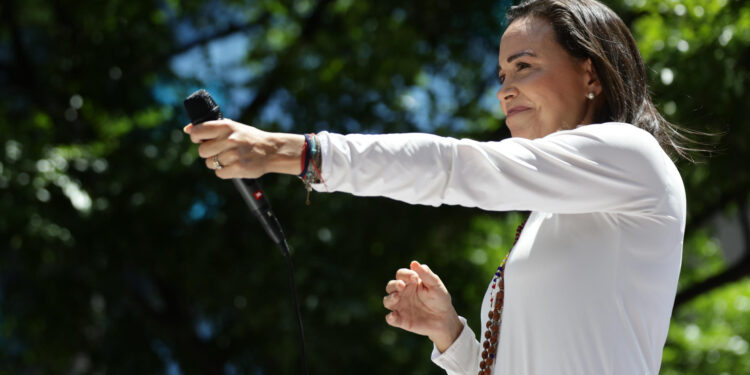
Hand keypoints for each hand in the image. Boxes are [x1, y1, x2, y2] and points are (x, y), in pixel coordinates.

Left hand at [183, 118, 304, 178]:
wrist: (271, 150)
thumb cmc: (248, 138)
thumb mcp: (232, 127)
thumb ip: (210, 128)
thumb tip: (187, 129)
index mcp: (226, 126)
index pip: (198, 132)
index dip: (196, 137)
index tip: (201, 139)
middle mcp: (230, 139)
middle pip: (202, 151)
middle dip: (208, 153)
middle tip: (220, 150)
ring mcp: (234, 155)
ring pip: (210, 163)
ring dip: (217, 163)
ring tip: (230, 158)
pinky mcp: (238, 169)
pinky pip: (219, 173)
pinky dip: (224, 171)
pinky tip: (234, 165)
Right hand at [383, 260, 462, 351]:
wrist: (445, 319)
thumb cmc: (440, 299)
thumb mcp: (435, 285)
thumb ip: (426, 274)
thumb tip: (413, 263)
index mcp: (410, 282)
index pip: (400, 274)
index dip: (405, 274)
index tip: (415, 277)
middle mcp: (402, 293)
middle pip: (390, 286)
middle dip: (394, 285)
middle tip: (402, 285)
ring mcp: (401, 306)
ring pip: (387, 301)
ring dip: (390, 298)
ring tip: (397, 297)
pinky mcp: (401, 320)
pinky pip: (390, 318)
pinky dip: (390, 317)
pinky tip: (393, 315)